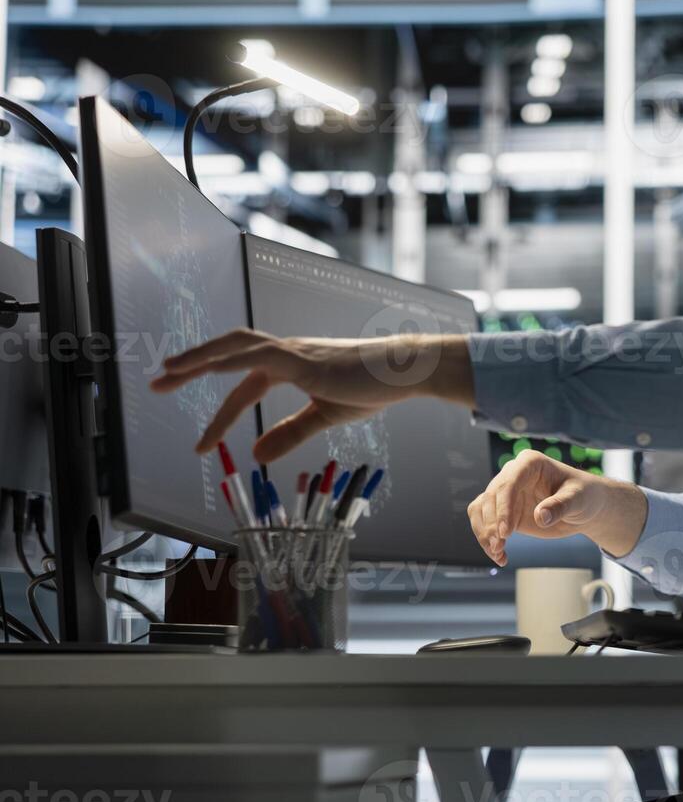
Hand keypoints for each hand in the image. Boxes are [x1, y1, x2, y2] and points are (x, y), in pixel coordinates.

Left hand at [149, 328, 472, 462]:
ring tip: (168, 370)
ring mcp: (293, 352)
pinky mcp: (303, 358)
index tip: (202, 444)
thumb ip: (290, 434)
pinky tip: (207, 368)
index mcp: (292, 368)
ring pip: (234, 346)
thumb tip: (256, 455)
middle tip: (159, 380)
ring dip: (199, 357)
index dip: (221, 415)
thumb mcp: (325, 417)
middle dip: (192, 365)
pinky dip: (228, 360)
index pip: (244, 387)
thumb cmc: (373, 388)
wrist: (404, 372)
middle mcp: (287, 354)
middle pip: (228, 352)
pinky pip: (257, 355)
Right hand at [467, 450, 646, 566]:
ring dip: (484, 533)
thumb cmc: (583, 496)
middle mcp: (513, 474)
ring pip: (480, 509)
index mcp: (529, 463)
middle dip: (491, 524)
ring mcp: (506, 493)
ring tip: (498, 553)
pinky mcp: (503, 511)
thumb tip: (541, 516)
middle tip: (499, 546)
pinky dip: (487, 540)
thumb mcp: (577, 499)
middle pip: (490, 497)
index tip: (505, 532)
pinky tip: (500, 556)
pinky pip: (484, 523)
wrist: (583, 507)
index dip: (503, 507)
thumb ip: (560, 506)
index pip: (508, 483)